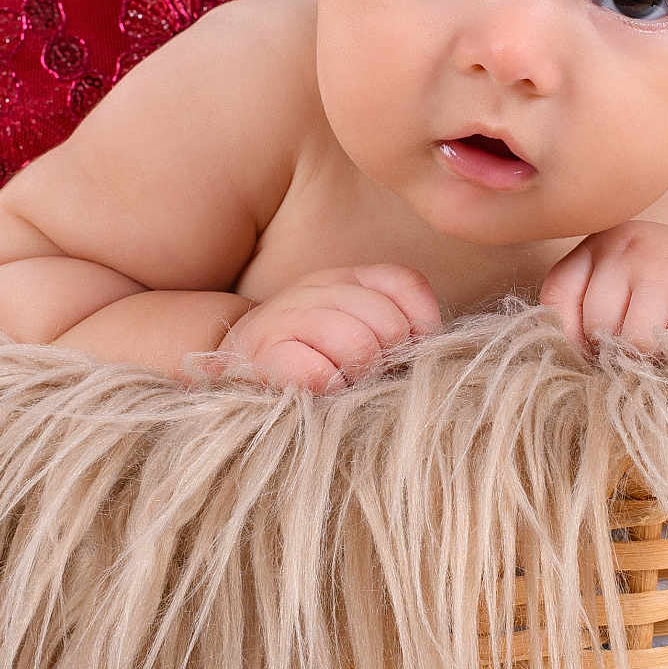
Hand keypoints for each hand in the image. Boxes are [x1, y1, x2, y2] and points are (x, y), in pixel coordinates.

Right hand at [209, 264, 442, 392]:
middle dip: (389, 360)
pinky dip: (328, 388)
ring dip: (359, 377)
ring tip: (344, 384)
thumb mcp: (354, 321)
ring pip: (359, 347)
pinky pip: (318, 374)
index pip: (406, 284)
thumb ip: (395, 320)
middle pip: (389, 324)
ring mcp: (289, 317)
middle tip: (370, 375)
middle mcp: (318, 288)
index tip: (410, 349)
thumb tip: (434, 344)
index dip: (421, 324)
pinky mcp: (264, 354)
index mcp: (347, 277)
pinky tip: (321, 391)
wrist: (234, 361)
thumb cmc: (309, 349)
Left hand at [537, 221, 667, 353]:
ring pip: (636, 339)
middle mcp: (630, 246)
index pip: (558, 296)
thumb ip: (586, 307)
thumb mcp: (619, 280)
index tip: (592, 352)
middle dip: (614, 352)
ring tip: (665, 352)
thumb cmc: (667, 285)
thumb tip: (570, 363)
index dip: (570, 337)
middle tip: (638, 355)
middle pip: (597, 325)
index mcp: (599, 244)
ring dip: (650, 360)